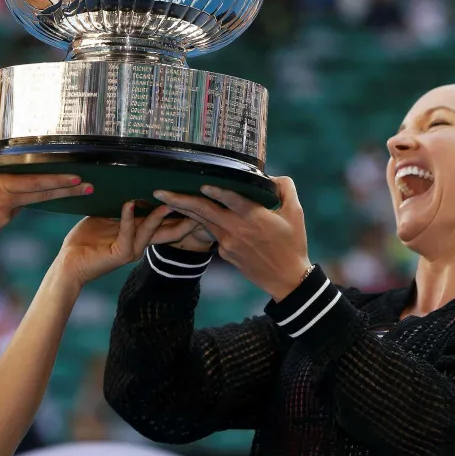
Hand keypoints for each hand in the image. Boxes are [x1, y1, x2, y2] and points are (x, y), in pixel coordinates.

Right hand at [0, 131, 92, 251]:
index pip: (37, 183)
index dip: (60, 181)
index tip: (80, 179)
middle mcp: (6, 205)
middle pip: (42, 196)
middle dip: (67, 192)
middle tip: (89, 188)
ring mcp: (2, 221)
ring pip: (17, 204)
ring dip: (15, 196)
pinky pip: (4, 214)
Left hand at [55, 202, 197, 286]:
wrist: (69, 263)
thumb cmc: (85, 241)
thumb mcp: (105, 219)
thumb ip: (120, 209)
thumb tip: (131, 189)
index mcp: (136, 236)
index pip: (164, 225)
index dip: (179, 215)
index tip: (193, 202)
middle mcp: (138, 245)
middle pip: (167, 232)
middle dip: (182, 220)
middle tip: (197, 206)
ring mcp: (130, 250)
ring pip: (149, 231)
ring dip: (158, 216)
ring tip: (169, 202)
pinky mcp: (119, 254)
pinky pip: (127, 233)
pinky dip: (128, 218)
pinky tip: (129, 204)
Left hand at [153, 178, 311, 300]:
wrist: (286, 279)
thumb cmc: (293, 243)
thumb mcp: (295, 214)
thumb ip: (284, 190)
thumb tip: (271, 177)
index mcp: (256, 219)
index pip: (234, 202)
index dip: (218, 193)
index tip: (202, 184)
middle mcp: (238, 231)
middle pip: (205, 212)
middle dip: (180, 201)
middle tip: (159, 191)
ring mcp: (228, 243)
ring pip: (202, 222)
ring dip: (182, 210)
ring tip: (163, 199)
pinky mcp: (224, 252)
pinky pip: (210, 232)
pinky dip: (198, 222)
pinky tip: (185, 213)